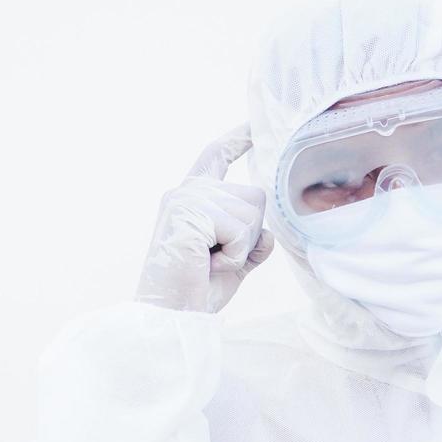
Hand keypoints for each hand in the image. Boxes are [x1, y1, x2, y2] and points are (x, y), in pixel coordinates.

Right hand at [134, 124, 273, 312]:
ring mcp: (186, 199)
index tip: (252, 125)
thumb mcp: (234, 264)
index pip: (216, 157)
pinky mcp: (189, 212)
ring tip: (208, 261)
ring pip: (252, 211)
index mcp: (193, 199)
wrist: (172, 315)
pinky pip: (240, 229)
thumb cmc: (197, 292)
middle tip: (215, 259)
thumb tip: (269, 236)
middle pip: (255, 195)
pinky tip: (207, 263)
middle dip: (249, 235)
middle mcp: (187, 191)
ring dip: (241, 246)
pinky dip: (234, 254)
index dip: (237, 140)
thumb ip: (251, 244)